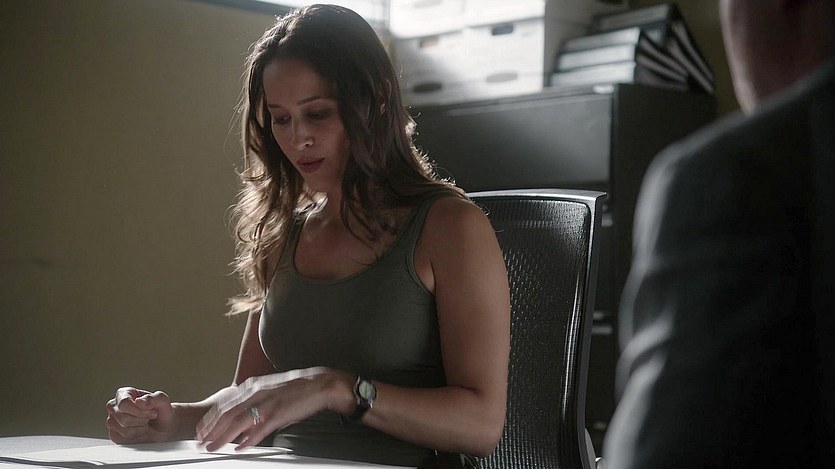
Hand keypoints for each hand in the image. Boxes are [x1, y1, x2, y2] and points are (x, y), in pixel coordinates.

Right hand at [106, 387, 175, 443]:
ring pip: (124, 429)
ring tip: (145, 424)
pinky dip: (136, 437)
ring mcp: (112, 421)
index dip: (140, 411)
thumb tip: (139, 402)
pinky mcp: (114, 435)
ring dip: (140, 429)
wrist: (163, 427)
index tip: (153, 413)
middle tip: (150, 418)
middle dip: (142, 420)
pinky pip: (123, 439)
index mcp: (123, 394)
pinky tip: (140, 431)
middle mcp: (114, 407)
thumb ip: (154, 398)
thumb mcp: (162, 401)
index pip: (124, 403)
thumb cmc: (161, 411)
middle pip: (124, 418)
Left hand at [196, 367, 345, 450]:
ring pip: (239, 422)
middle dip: (211, 429)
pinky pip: (260, 429)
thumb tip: (243, 423)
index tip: (201, 430)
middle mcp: (257, 392)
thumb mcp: (270, 391)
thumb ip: (255, 404)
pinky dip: (248, 440)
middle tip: (201, 442)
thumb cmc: (296, 389)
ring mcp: (267, 403)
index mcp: (253, 386)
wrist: (319, 384)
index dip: (211, 418)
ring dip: (224, 437)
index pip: (225, 404)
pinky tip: (241, 448)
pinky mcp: (278, 413)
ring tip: (214, 447)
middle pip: (227, 413)